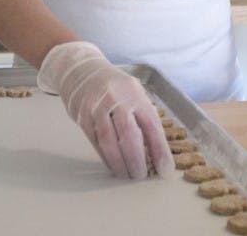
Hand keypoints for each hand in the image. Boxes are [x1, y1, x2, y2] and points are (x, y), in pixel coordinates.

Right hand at [37, 41, 174, 178]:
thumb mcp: (133, 92)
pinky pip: (95, 141)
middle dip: (137, 160)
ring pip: (110, 141)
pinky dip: (105, 156)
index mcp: (135, 93)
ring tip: (126, 174)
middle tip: (141, 176)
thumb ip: (144, 116)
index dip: (159, 149)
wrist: (81, 69)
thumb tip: (157, 149)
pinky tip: (112, 165)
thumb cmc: (113, 85)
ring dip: (119, 162)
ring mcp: (97, 106)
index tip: (165, 169)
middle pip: (130, 135)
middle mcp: (117, 98)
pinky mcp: (81, 115)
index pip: (151, 125)